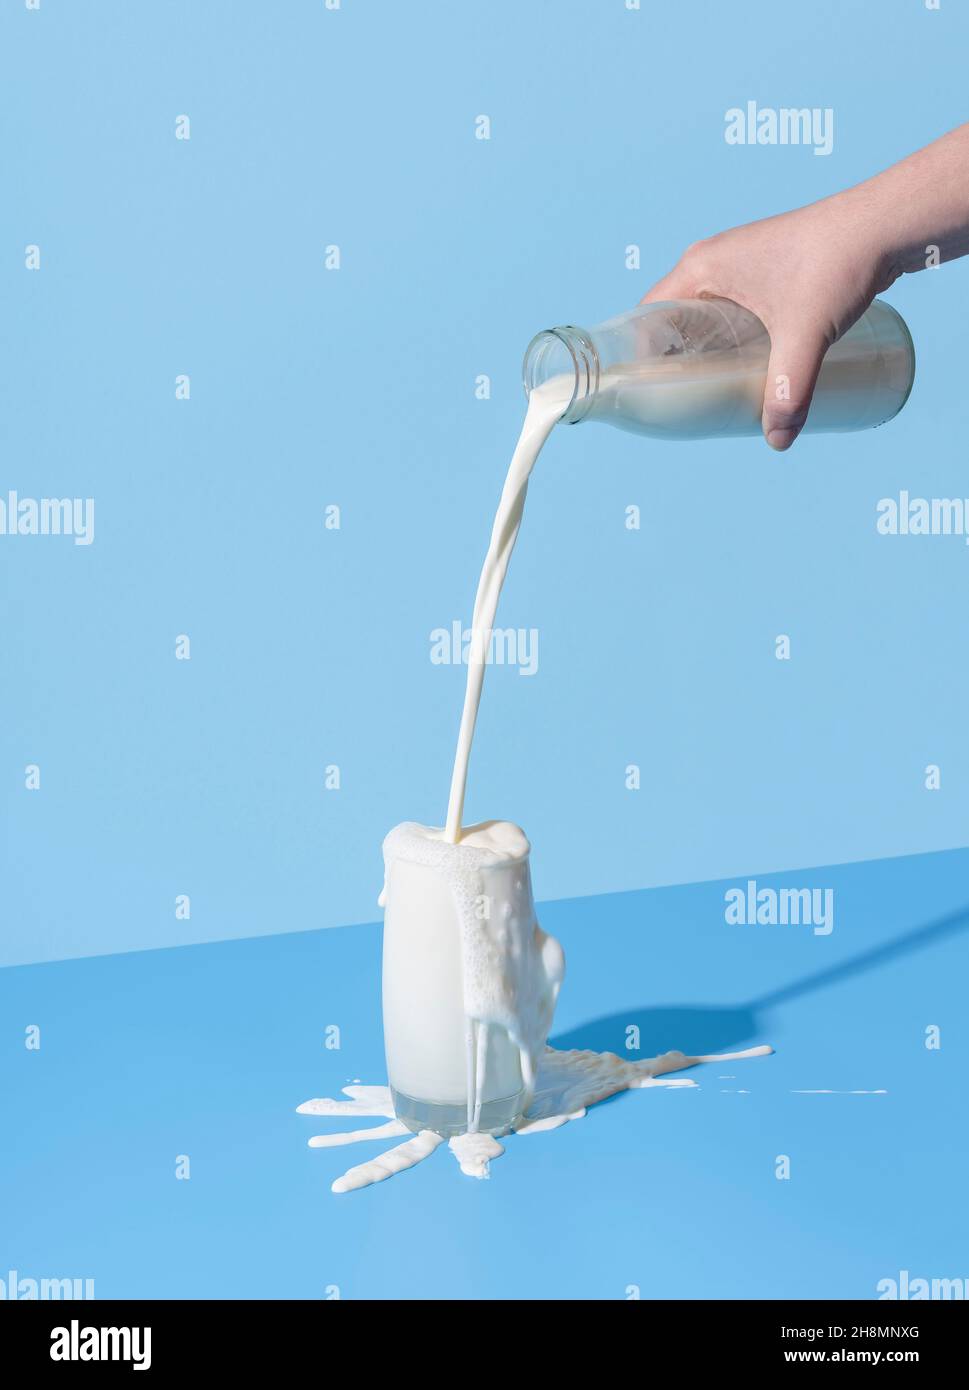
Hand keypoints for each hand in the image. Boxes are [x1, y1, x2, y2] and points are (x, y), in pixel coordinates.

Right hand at [642, 194, 896, 450]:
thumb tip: (778, 439)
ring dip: (707, 352)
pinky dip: (732, 340)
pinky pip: (732, 312)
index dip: (643, 357)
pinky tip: (748, 367)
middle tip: (690, 403)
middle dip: (678, 363)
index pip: (647, 317)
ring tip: (718, 393)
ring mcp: (740, 265)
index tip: (653, 393)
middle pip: (674, 322)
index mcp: (700, 267)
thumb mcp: (805, 334)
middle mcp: (712, 261)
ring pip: (705, 318)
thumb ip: (789, 390)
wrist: (885, 224)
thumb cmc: (837, 261)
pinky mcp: (767, 271)